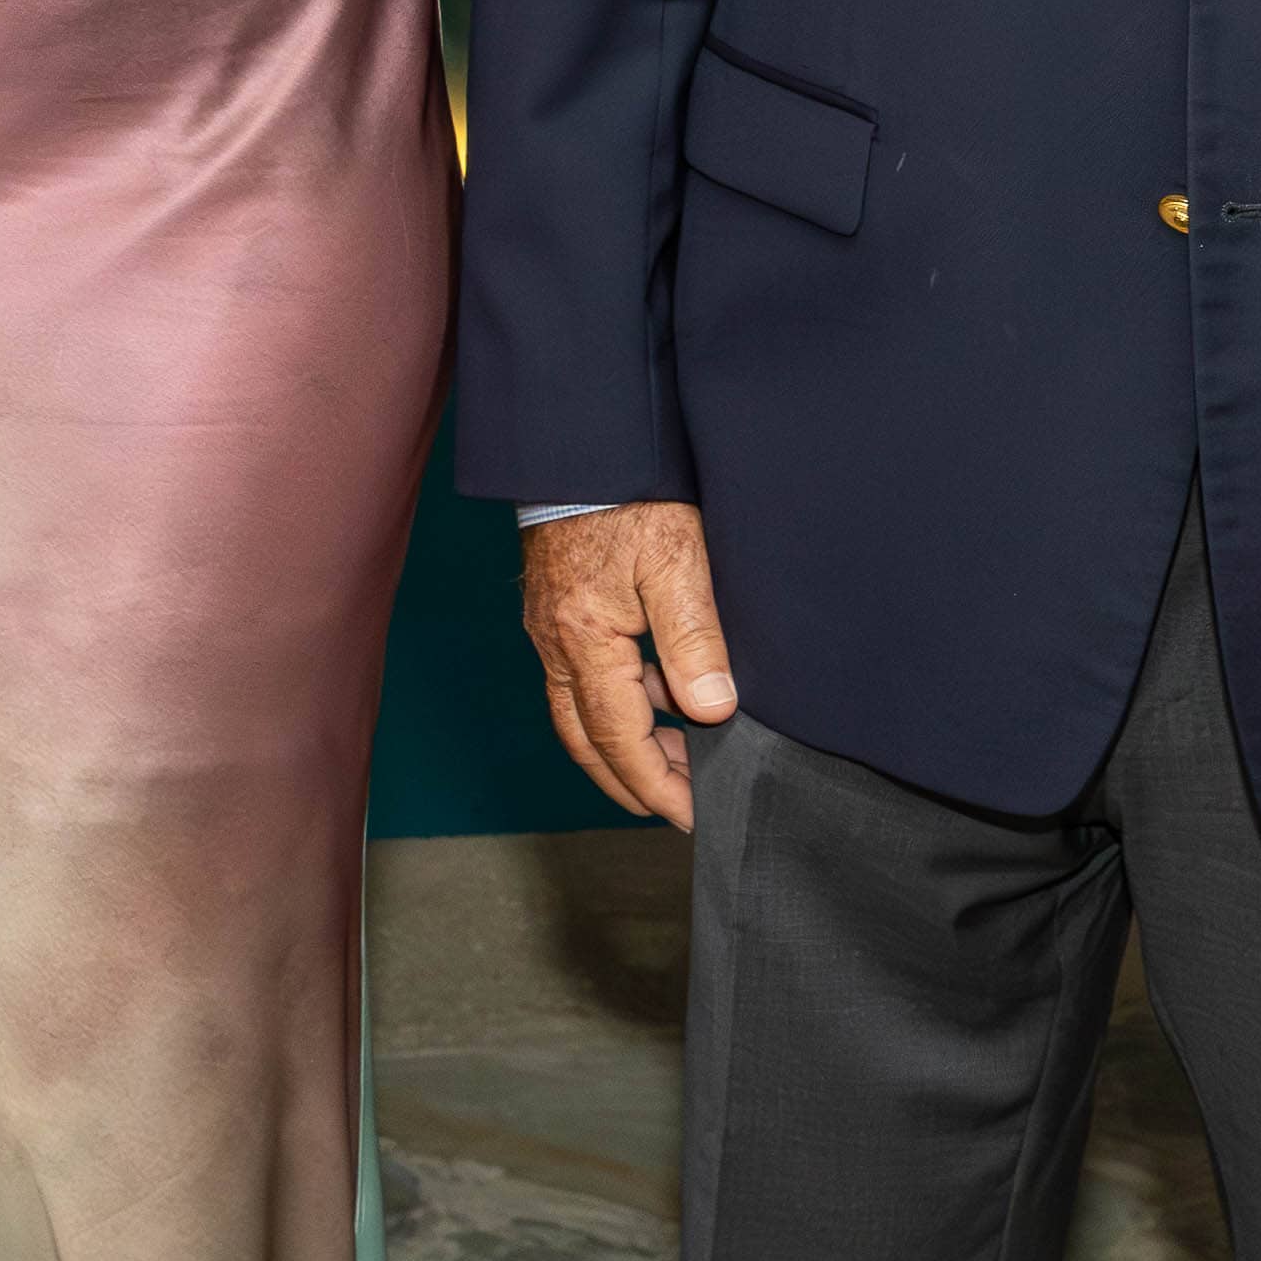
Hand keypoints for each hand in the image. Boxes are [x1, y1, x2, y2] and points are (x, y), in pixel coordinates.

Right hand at [521, 504, 739, 830]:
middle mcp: (555, 644)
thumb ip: (695, 643)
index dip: (657, 787)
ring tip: (676, 755)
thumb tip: (711, 712)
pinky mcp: (555, 607)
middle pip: (585, 741)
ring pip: (577, 712)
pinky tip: (655, 692)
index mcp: (584, 643)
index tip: (692, 816)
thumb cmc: (629, 497)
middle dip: (630, 783)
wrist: (580, 444)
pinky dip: (615, 704)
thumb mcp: (678, 565)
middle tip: (676, 806)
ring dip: (621, 745)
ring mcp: (549, 626)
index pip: (620, 741)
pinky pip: (577, 678)